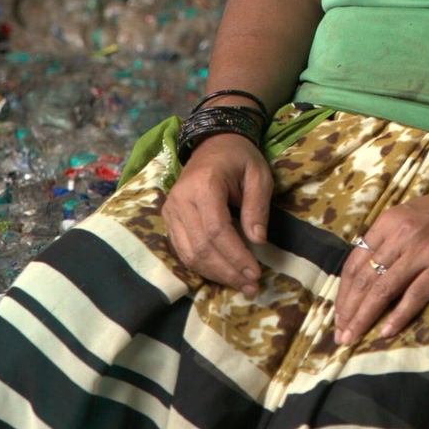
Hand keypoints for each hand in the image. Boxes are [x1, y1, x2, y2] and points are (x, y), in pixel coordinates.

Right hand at [162, 133, 272, 295]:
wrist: (214, 142)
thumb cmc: (240, 157)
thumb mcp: (258, 174)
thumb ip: (257, 206)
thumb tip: (258, 241)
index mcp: (204, 185)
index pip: (216, 230)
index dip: (235, 256)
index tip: (255, 273)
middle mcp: (181, 200)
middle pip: (201, 246)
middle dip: (227, 271)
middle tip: (250, 285)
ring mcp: (171, 210)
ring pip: (188, 253)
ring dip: (214, 273)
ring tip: (239, 284)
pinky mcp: (169, 218)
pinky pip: (181, 250)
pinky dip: (201, 266)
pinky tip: (221, 273)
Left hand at [332, 189, 428, 345]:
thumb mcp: (412, 214)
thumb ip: (390, 237)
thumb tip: (369, 268)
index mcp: (389, 221)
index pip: (355, 262)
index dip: (343, 292)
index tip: (338, 314)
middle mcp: (401, 234)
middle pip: (365, 278)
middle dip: (349, 310)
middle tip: (341, 334)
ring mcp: (422, 251)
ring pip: (384, 289)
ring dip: (365, 317)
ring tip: (354, 338)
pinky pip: (415, 295)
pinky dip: (398, 315)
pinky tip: (387, 331)